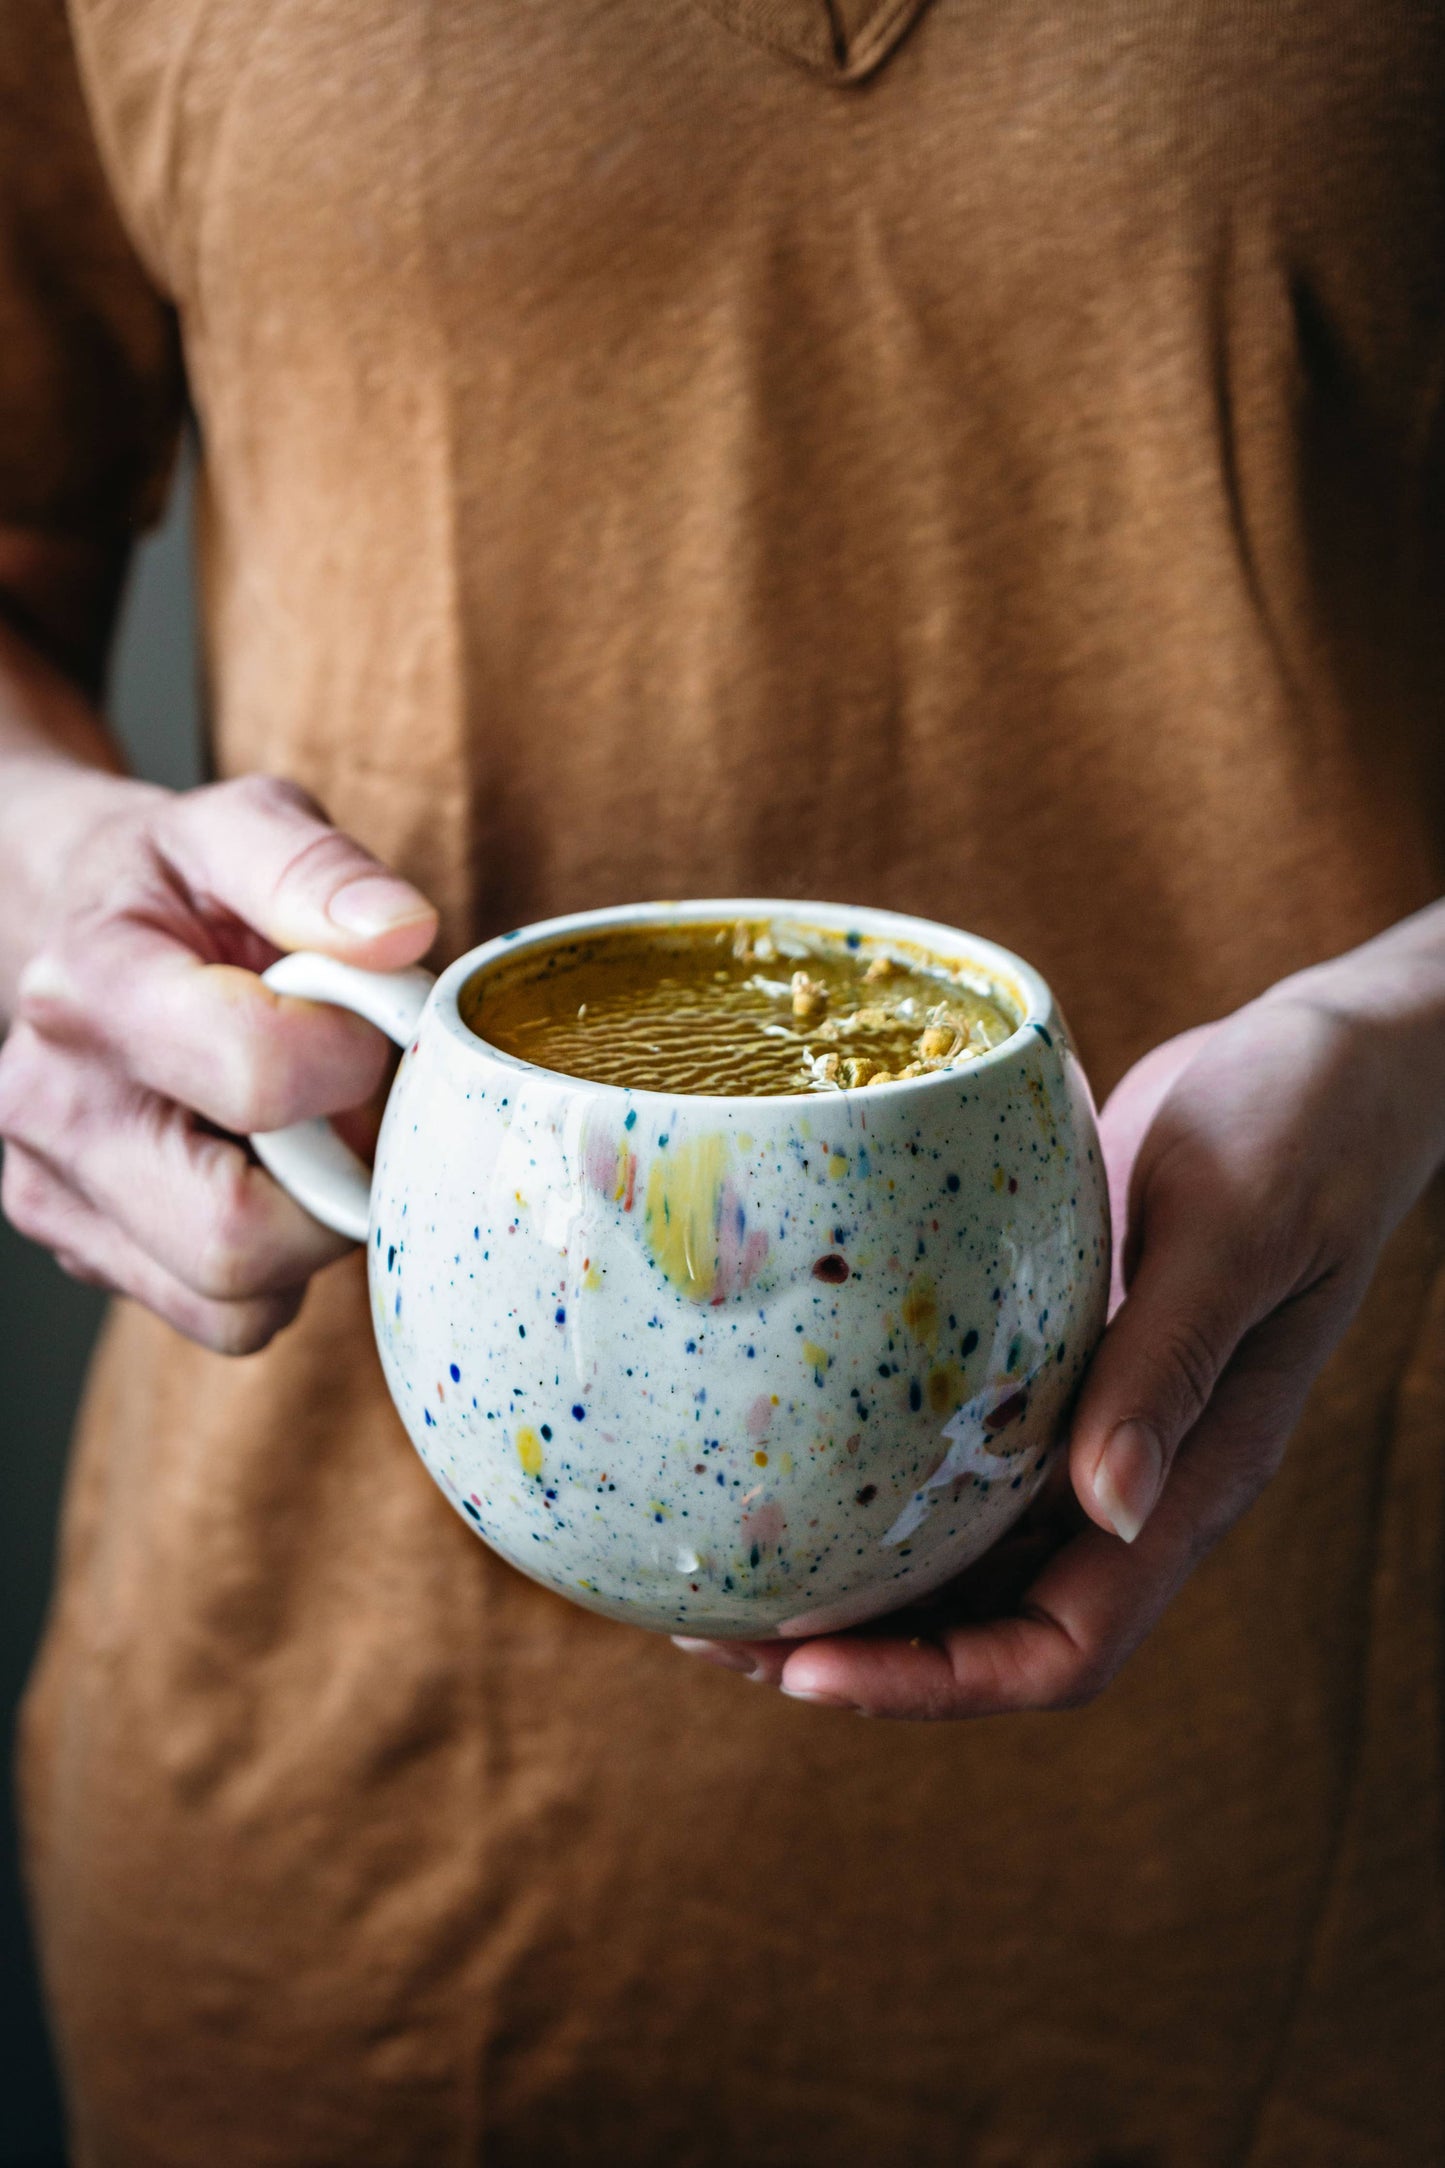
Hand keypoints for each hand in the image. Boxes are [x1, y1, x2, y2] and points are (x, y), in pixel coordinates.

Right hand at [0, 773, 436, 1351]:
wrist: (75, 922)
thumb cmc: (177, 886)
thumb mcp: (240, 826)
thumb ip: (317, 867)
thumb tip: (402, 933)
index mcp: (89, 989)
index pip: (257, 1076)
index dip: (351, 1058)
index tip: (363, 1021)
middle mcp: (51, 1109)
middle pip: (236, 1238)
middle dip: (337, 1186)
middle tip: (351, 1108)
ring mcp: (56, 1195)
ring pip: (237, 1303)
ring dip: (313, 1236)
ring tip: (308, 1141)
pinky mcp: (86, 1252)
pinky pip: (226, 1321)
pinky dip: (279, 1271)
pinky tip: (270, 1180)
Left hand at [674, 933, 1444, 1715]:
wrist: (1329, 1059)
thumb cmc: (1306, 1128)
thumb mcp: (1238, 1230)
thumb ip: (1171, 1365)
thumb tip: (1104, 1512)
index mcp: (1195, 1479)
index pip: (1064, 1648)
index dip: (935, 1681)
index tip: (806, 1667)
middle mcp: (1138, 1475)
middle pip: (989, 1624)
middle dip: (857, 1648)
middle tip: (712, 1624)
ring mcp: (1093, 1420)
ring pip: (965, 1550)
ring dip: (853, 1573)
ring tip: (718, 1558)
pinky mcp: (1055, 1358)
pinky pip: (960, 1451)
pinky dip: (874, 1473)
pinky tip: (788, 1444)